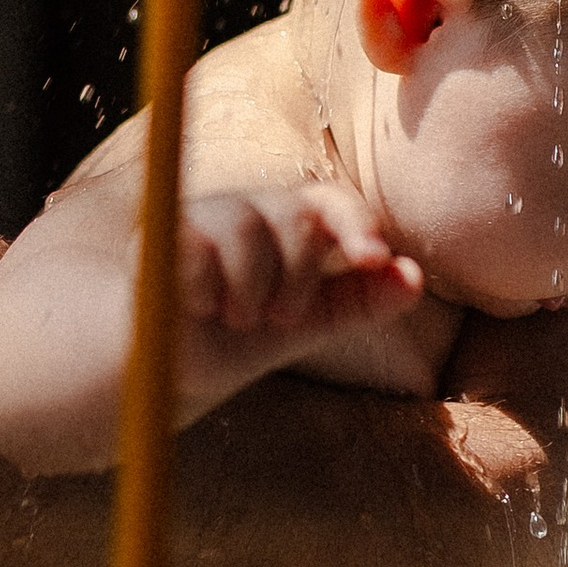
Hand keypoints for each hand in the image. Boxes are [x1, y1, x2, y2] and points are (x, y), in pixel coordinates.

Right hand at [179, 176, 424, 346]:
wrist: (159, 362)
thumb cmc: (235, 338)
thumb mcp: (304, 325)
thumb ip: (357, 301)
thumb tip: (415, 277)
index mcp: (290, 226)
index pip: (332, 203)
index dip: (356, 224)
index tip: (375, 255)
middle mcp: (250, 210)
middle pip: (295, 214)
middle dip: (296, 273)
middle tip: (274, 314)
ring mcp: (201, 217)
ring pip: (246, 227)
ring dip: (247, 288)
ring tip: (232, 315)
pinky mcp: (152, 233)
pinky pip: (192, 247)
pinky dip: (201, 288)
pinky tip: (193, 304)